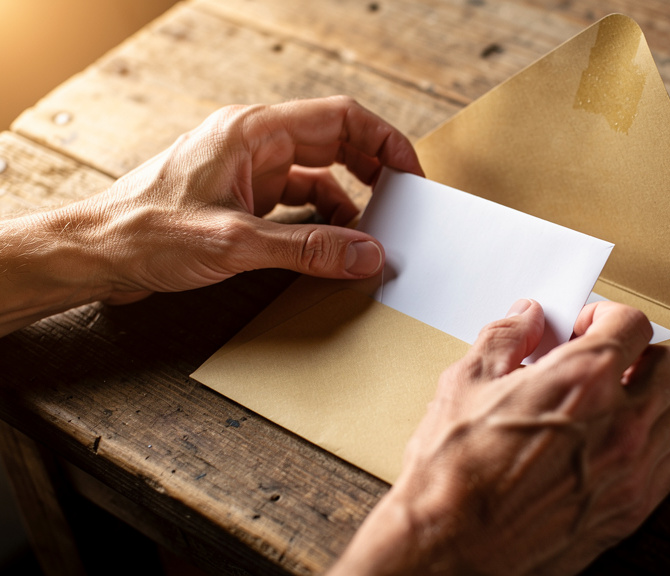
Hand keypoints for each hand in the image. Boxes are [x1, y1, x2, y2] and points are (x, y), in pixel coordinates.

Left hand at [0, 96, 420, 333]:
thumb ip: (308, 249)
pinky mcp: (241, 197)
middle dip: (374, 171)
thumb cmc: (145, 233)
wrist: (93, 253)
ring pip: (318, 173)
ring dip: (348, 202)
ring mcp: (248, 169)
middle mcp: (254, 142)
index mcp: (253, 131)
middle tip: (404, 204)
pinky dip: (321, 220)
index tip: (412, 175)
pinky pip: (297, 200)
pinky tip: (332, 245)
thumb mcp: (235, 243)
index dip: (385, 142)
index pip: (340, 119)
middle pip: (335, 141)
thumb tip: (367, 254)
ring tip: (372, 234)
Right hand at [333, 299, 669, 574]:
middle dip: (641, 353)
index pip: (634, 323)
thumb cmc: (454, 472)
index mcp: (584, 379)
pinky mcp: (630, 510)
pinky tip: (619, 447)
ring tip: (616, 403)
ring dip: (652, 399)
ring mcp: (631, 469)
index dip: (610, 316)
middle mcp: (620, 422)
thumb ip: (505, 338)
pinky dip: (655, 448)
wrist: (451, 546)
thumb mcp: (466, 383)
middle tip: (609, 360)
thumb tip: (525, 317)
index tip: (589, 326)